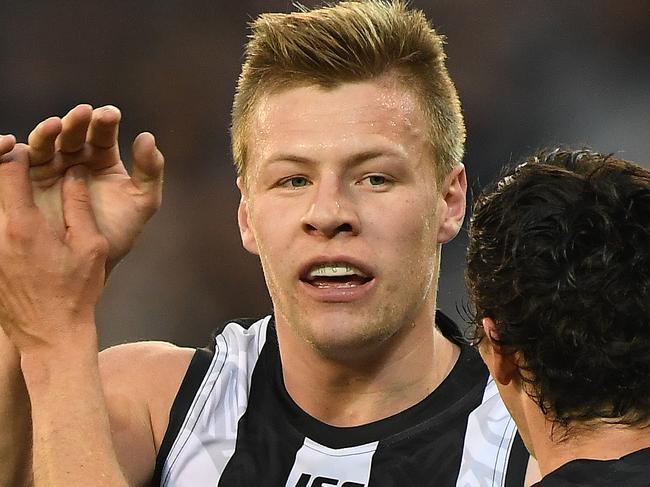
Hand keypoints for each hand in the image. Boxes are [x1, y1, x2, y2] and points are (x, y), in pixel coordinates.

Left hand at [0, 135, 107, 352]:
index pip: (9, 172)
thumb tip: (75, 171)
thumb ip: (79, 205)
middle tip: (7, 154)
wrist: (50, 336)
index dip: (18, 154)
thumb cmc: (76, 292)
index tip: (29, 150)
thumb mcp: (89, 246)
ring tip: (8, 184)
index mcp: (24, 227)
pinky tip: (10, 214)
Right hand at [27, 104, 163, 272]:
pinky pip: (15, 161)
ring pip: (44, 143)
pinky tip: (15, 143)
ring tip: (54, 126)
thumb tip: (147, 137)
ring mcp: (48, 168)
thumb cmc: (119, 232)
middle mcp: (73, 157)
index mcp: (102, 157)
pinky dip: (12, 149)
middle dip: (78, 122)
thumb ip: (150, 171)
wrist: (91, 265)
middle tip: (84, 113)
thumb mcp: (142, 202)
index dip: (105, 122)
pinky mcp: (24, 182)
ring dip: (47, 132)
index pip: (103, 133)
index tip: (111, 115)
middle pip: (72, 133)